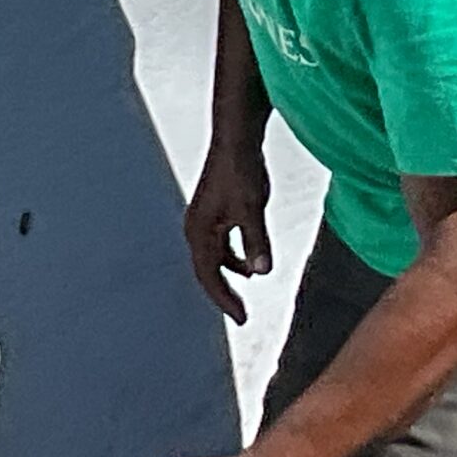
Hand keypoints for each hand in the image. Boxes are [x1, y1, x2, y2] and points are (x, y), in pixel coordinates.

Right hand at [185, 143, 271, 323]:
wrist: (236, 137)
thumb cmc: (241, 170)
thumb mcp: (252, 209)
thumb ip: (255, 241)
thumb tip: (261, 272)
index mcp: (200, 230)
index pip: (209, 276)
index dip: (225, 300)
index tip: (242, 319)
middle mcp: (196, 226)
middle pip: (207, 270)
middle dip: (223, 293)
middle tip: (241, 314)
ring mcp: (203, 216)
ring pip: (213, 256)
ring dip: (228, 273)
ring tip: (247, 286)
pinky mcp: (214, 207)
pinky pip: (220, 241)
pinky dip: (232, 255)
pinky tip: (249, 258)